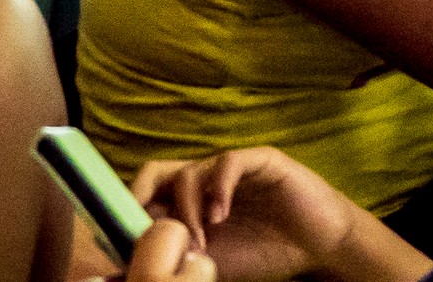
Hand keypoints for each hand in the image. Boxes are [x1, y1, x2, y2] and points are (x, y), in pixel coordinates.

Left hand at [127, 148, 414, 281]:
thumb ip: (170, 264)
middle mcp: (203, 181)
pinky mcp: (262, 161)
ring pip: (188, 172)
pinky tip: (221, 216)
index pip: (142, 194)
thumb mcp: (206, 267)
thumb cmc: (262, 255)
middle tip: (144, 233)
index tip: (115, 241)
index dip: (122, 212)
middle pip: (155, 172)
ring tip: (201, 245)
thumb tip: (119, 275)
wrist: (317, 246)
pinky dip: (218, 188)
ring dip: (185, 212)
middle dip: (141, 199)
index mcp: (186, 204)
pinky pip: (229, 162)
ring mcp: (231, 170)